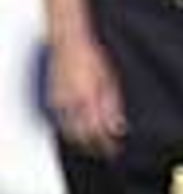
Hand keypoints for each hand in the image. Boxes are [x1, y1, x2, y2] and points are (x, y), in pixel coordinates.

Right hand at [47, 34, 126, 155]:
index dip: (107, 145)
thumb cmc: (92, 58)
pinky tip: (78, 130)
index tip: (114, 150)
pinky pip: (61, 121)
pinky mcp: (53, 99)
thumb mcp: (110, 81)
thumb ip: (113, 107)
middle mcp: (73, 103)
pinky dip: (70, 129)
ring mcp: (60, 102)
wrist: (69, 42)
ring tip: (93, 145)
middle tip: (106, 151)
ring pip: (69, 132)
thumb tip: (118, 128)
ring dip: (82, 141)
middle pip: (83, 137)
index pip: (99, 133)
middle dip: (95, 148)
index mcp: (90, 99)